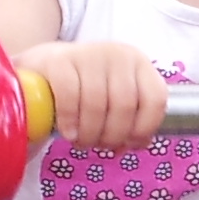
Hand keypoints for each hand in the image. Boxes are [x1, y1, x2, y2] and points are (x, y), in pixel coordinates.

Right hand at [23, 40, 168, 149]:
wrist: (42, 66)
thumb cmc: (85, 89)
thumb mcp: (113, 99)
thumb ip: (131, 119)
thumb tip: (139, 144)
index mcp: (139, 64)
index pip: (155, 99)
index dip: (144, 129)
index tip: (127, 143)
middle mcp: (118, 54)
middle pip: (124, 106)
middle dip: (111, 136)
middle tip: (97, 146)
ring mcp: (89, 53)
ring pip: (97, 104)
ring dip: (89, 134)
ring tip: (81, 142)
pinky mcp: (59, 60)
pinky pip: (69, 96)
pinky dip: (69, 121)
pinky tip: (68, 133)